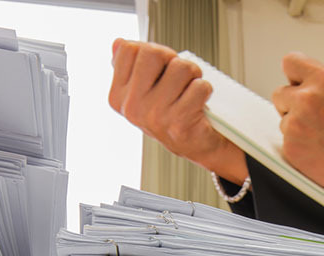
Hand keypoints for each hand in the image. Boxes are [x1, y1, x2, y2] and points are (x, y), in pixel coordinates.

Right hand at [108, 39, 246, 184]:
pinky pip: (200, 86)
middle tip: (179, 77)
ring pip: (181, 67)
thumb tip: (118, 43)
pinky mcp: (180, 124)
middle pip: (153, 52)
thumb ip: (130, 65)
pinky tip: (199, 104)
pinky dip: (205, 91)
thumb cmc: (172, 111)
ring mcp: (155, 116)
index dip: (151, 52)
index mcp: (118, 96)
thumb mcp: (144, 89)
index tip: (160, 69)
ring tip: (190, 91)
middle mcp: (132, 108)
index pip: (129, 49)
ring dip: (193, 75)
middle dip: (173, 59)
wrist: (195, 145)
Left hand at [272, 53, 323, 207]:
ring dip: (295, 126)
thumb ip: (320, 85)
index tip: (296, 83)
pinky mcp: (289, 145)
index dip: (294, 75)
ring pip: (283, 119)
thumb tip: (298, 84)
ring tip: (320, 136)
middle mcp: (307, 97)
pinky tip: (316, 148)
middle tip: (311, 117)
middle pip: (280, 93)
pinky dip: (297, 145)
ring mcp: (295, 122)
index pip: (290, 62)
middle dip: (291, 104)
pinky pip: (285, 140)